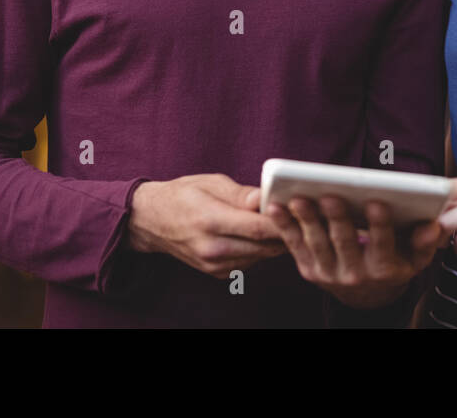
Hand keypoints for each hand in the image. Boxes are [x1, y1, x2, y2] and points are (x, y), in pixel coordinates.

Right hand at [126, 174, 286, 277]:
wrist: (152, 221)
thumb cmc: (183, 194)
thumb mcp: (211, 183)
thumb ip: (241, 194)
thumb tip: (266, 198)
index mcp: (210, 221)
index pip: (258, 228)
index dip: (284, 220)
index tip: (302, 209)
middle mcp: (212, 248)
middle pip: (265, 246)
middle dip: (286, 231)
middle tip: (304, 216)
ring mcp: (214, 264)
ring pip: (261, 256)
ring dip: (276, 242)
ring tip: (288, 222)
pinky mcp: (217, 273)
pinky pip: (250, 262)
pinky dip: (261, 249)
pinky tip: (264, 234)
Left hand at [267, 196, 445, 309]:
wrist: (366, 298)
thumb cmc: (394, 265)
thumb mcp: (415, 260)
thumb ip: (425, 243)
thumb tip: (434, 225)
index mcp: (384, 268)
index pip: (382, 244)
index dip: (380, 225)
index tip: (378, 203)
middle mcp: (355, 274)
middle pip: (344, 243)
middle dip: (337, 219)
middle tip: (331, 195)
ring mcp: (329, 273)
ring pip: (316, 244)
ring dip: (306, 220)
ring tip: (299, 198)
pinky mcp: (308, 270)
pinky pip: (294, 246)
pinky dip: (285, 226)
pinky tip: (276, 206)